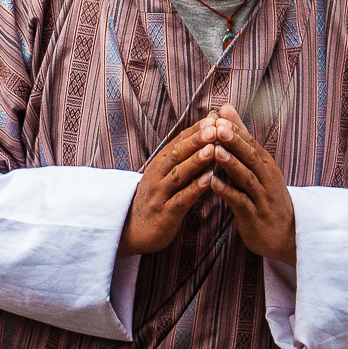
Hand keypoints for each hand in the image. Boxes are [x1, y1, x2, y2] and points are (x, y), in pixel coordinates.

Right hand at [120, 118, 215, 256]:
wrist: (133, 230)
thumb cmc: (156, 200)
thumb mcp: (163, 175)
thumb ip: (181, 158)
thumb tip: (202, 136)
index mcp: (159, 164)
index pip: (178, 142)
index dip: (195, 130)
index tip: (213, 118)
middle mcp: (157, 175)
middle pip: (177, 154)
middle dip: (196, 140)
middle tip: (214, 128)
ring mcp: (160, 194)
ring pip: (179, 174)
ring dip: (196, 161)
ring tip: (213, 149)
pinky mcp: (165, 213)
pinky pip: (181, 199)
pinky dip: (194, 189)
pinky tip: (208, 181)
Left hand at [202, 104, 295, 264]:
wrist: (285, 235)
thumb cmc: (264, 196)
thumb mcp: (257, 167)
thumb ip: (240, 139)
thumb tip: (226, 109)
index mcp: (266, 166)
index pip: (251, 144)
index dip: (236, 131)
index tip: (219, 116)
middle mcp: (267, 179)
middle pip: (251, 158)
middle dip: (235, 142)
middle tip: (218, 127)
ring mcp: (262, 198)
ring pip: (246, 178)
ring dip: (231, 165)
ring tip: (215, 151)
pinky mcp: (254, 216)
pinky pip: (240, 202)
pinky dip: (227, 192)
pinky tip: (213, 184)